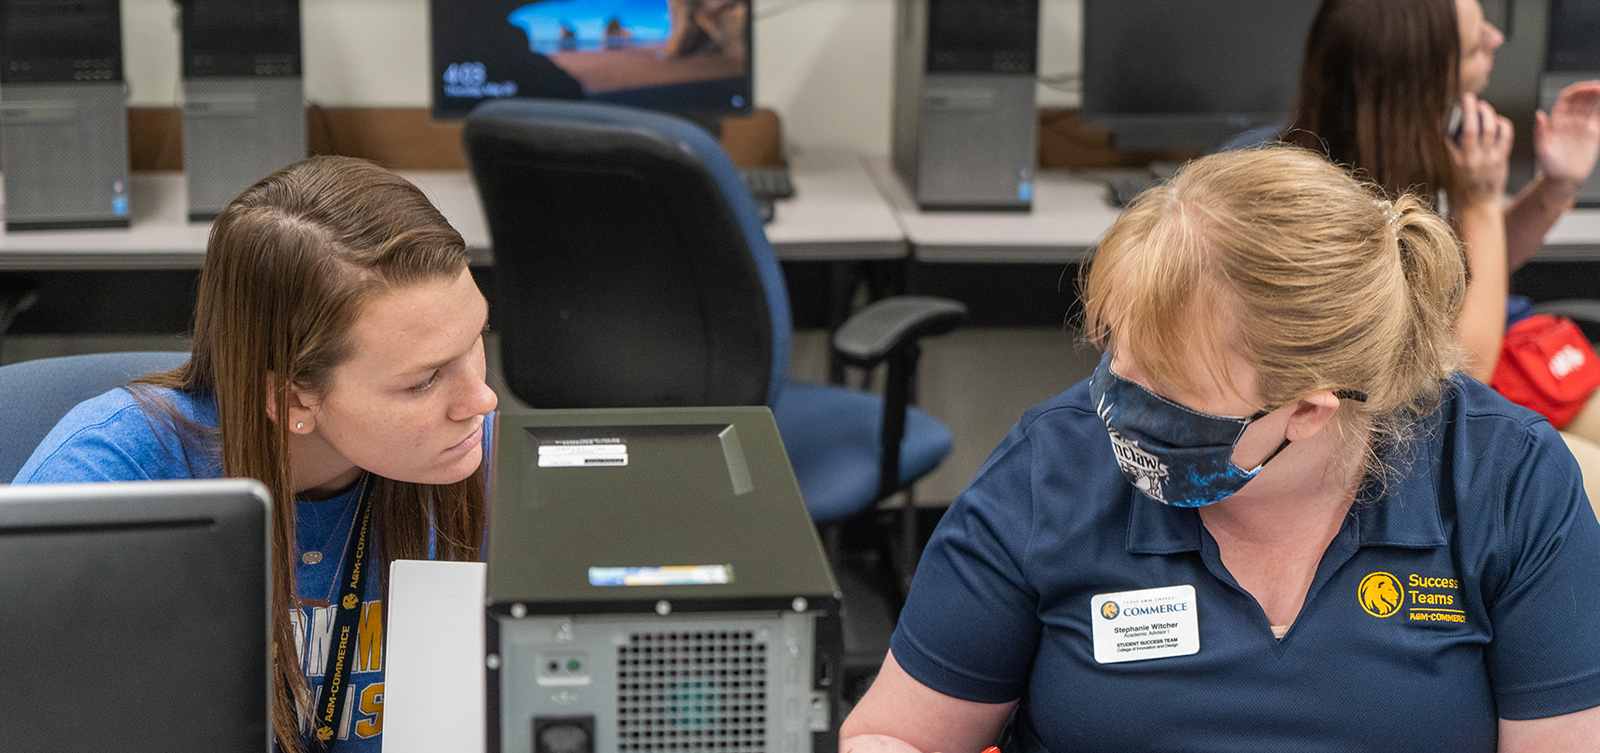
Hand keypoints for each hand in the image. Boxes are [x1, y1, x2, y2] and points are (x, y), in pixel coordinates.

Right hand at [1448, 92, 1513, 209]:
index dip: (1462, 115)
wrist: (1479, 201)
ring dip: (1488, 114)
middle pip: (1477, 128)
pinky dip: (1502, 125)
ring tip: (1483, 107)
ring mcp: (1490, 159)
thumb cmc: (1462, 183)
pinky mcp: (1502, 159)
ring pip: (1492, 130)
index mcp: (1458, 160)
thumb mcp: (1450, 165)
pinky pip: (1506, 137)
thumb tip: (1441, 123)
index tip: (1459, 102)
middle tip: (1472, 99)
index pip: (1459, 133)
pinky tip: (1497, 121)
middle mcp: (1474, 158)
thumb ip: (1447, 145)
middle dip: (1475, 109)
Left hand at [1534, 80, 1599, 187]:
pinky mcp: (1593, 133)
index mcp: (1557, 120)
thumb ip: (1541, 132)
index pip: (1568, 98)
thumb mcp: (1543, 149)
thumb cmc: (1550, 166)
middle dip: (1592, 90)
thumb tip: (1539, 114)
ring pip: (1592, 104)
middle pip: (1582, 98)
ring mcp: (1582, 125)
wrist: (1564, 179)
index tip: (1591, 88)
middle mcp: (1570, 119)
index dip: (1579, 90)